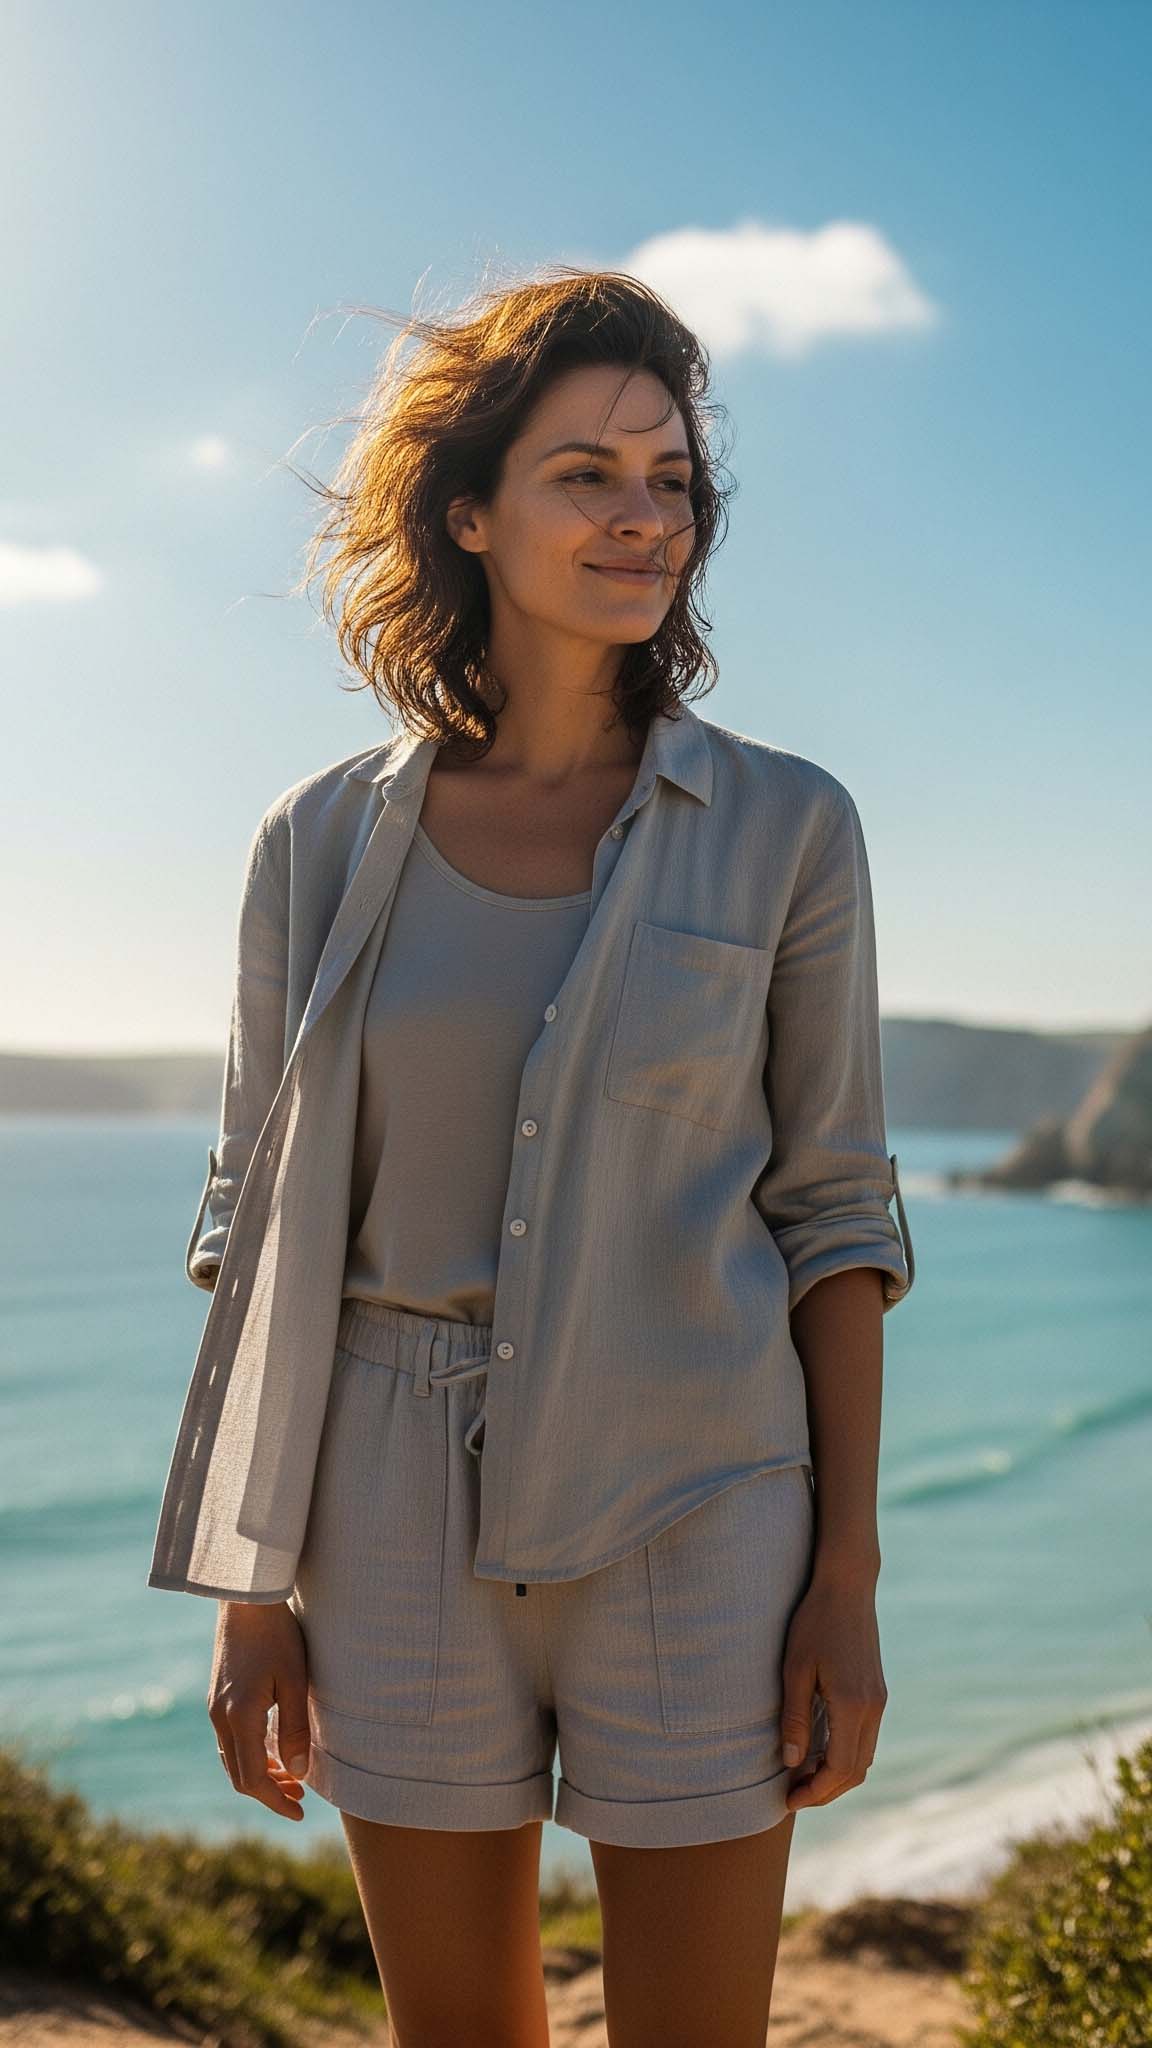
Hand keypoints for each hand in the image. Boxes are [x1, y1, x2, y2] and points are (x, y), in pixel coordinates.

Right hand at [207, 1600, 311, 1820]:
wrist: (246, 1598)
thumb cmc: (277, 1635)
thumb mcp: (294, 1680)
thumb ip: (295, 1729)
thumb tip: (297, 1773)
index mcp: (239, 1717)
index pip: (253, 1779)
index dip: (275, 1801)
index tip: (299, 1812)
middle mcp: (220, 1718)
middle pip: (239, 1775)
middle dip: (269, 1792)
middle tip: (300, 1798)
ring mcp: (215, 1707)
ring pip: (232, 1759)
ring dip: (259, 1774)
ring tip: (290, 1778)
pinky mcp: (217, 1697)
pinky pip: (229, 1740)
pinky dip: (250, 1755)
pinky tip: (272, 1749)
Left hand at [779, 1572, 886, 1811]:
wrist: (847, 1586)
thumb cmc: (815, 1622)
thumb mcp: (795, 1668)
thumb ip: (795, 1717)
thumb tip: (792, 1763)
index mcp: (854, 1704)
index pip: (840, 1769)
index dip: (816, 1792)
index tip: (789, 1799)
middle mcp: (873, 1707)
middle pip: (856, 1771)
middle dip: (826, 1791)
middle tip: (793, 1795)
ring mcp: (879, 1700)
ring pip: (864, 1757)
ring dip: (837, 1775)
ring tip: (802, 1776)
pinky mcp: (877, 1692)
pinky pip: (866, 1738)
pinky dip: (845, 1755)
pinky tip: (819, 1749)